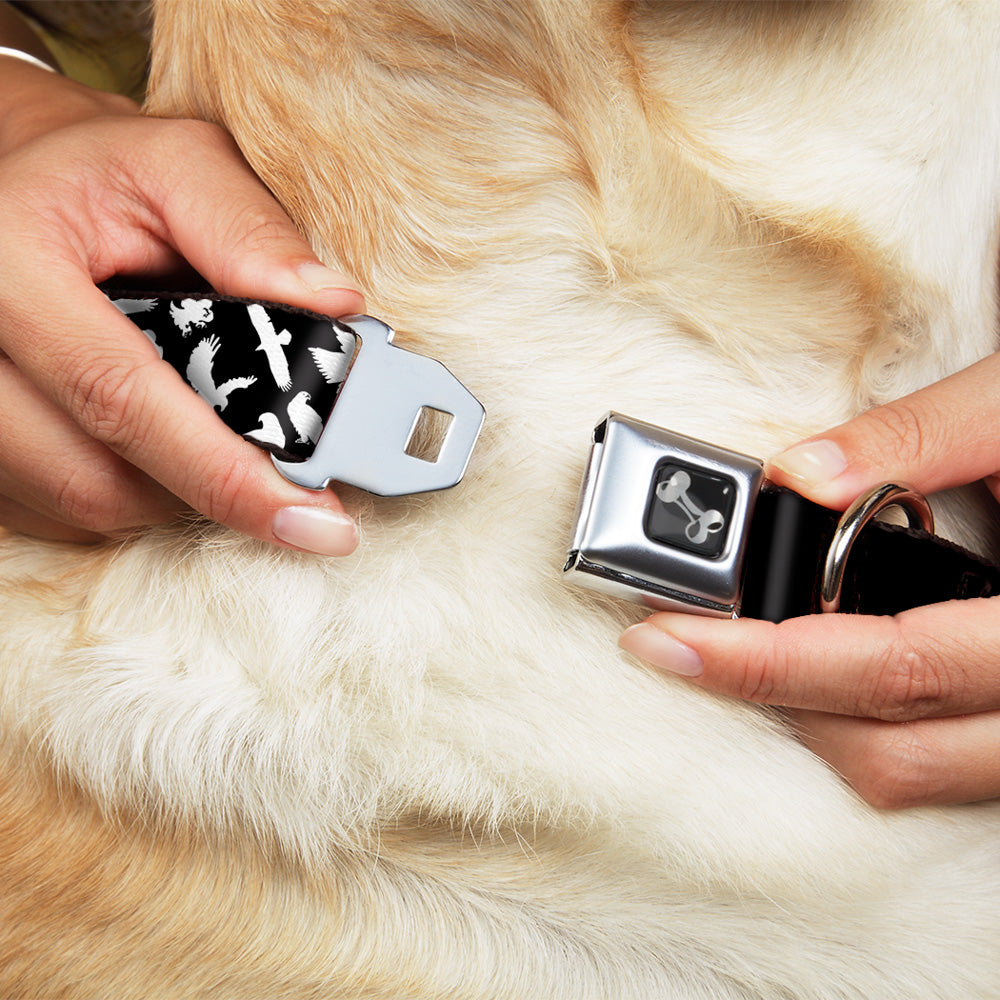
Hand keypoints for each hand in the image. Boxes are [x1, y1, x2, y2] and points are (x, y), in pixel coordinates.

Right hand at [0, 60, 363, 552]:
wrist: (18, 185)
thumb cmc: (101, 175)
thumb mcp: (176, 165)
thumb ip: (250, 230)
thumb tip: (334, 306)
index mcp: (10, 266)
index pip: (121, 397)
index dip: (224, 473)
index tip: (315, 521)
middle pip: (96, 478)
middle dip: (211, 491)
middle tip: (292, 485)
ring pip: (82, 504)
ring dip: (174, 493)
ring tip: (224, 440)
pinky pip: (60, 510)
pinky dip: (134, 492)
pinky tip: (166, 445)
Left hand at [620, 352, 999, 807]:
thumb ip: (918, 438)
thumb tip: (798, 474)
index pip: (895, 667)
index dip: (768, 662)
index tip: (668, 638)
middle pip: (892, 749)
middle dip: (769, 699)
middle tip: (679, 643)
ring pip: (915, 773)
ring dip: (813, 721)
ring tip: (737, 652)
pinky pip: (942, 762)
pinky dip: (866, 724)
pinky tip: (819, 666)